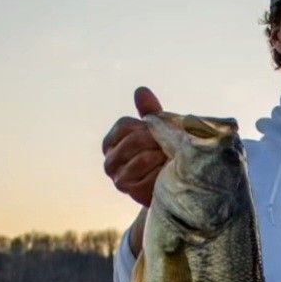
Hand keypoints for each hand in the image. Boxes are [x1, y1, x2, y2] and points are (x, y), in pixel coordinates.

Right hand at [102, 87, 166, 206]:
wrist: (170, 186)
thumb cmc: (162, 153)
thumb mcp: (158, 131)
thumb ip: (149, 112)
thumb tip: (141, 90)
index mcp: (111, 142)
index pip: (125, 126)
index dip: (147, 127)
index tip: (158, 133)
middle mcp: (109, 161)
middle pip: (133, 140)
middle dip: (156, 142)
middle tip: (170, 146)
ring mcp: (117, 178)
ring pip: (142, 158)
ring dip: (161, 157)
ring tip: (169, 159)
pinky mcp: (130, 191)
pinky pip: (149, 176)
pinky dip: (161, 173)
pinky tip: (167, 173)